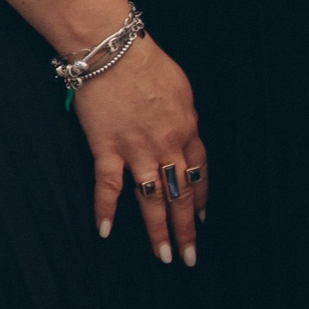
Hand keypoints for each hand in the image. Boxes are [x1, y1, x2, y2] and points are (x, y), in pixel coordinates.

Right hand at [73, 34, 207, 265]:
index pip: (200, 173)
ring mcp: (137, 149)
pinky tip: (105, 230)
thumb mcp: (180, 88)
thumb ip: (183, 115)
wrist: (114, 51)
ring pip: (152, 198)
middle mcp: (167, 146)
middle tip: (189, 257)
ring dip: (158, 229)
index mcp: (187, 130)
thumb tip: (183, 128)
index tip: (202, 219)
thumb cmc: (146, 62)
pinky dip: (105, 209)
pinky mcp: (107, 147)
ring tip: (162, 255)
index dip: (202, 199)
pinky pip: (108, 185)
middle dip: (187, 228)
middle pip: (181, 194)